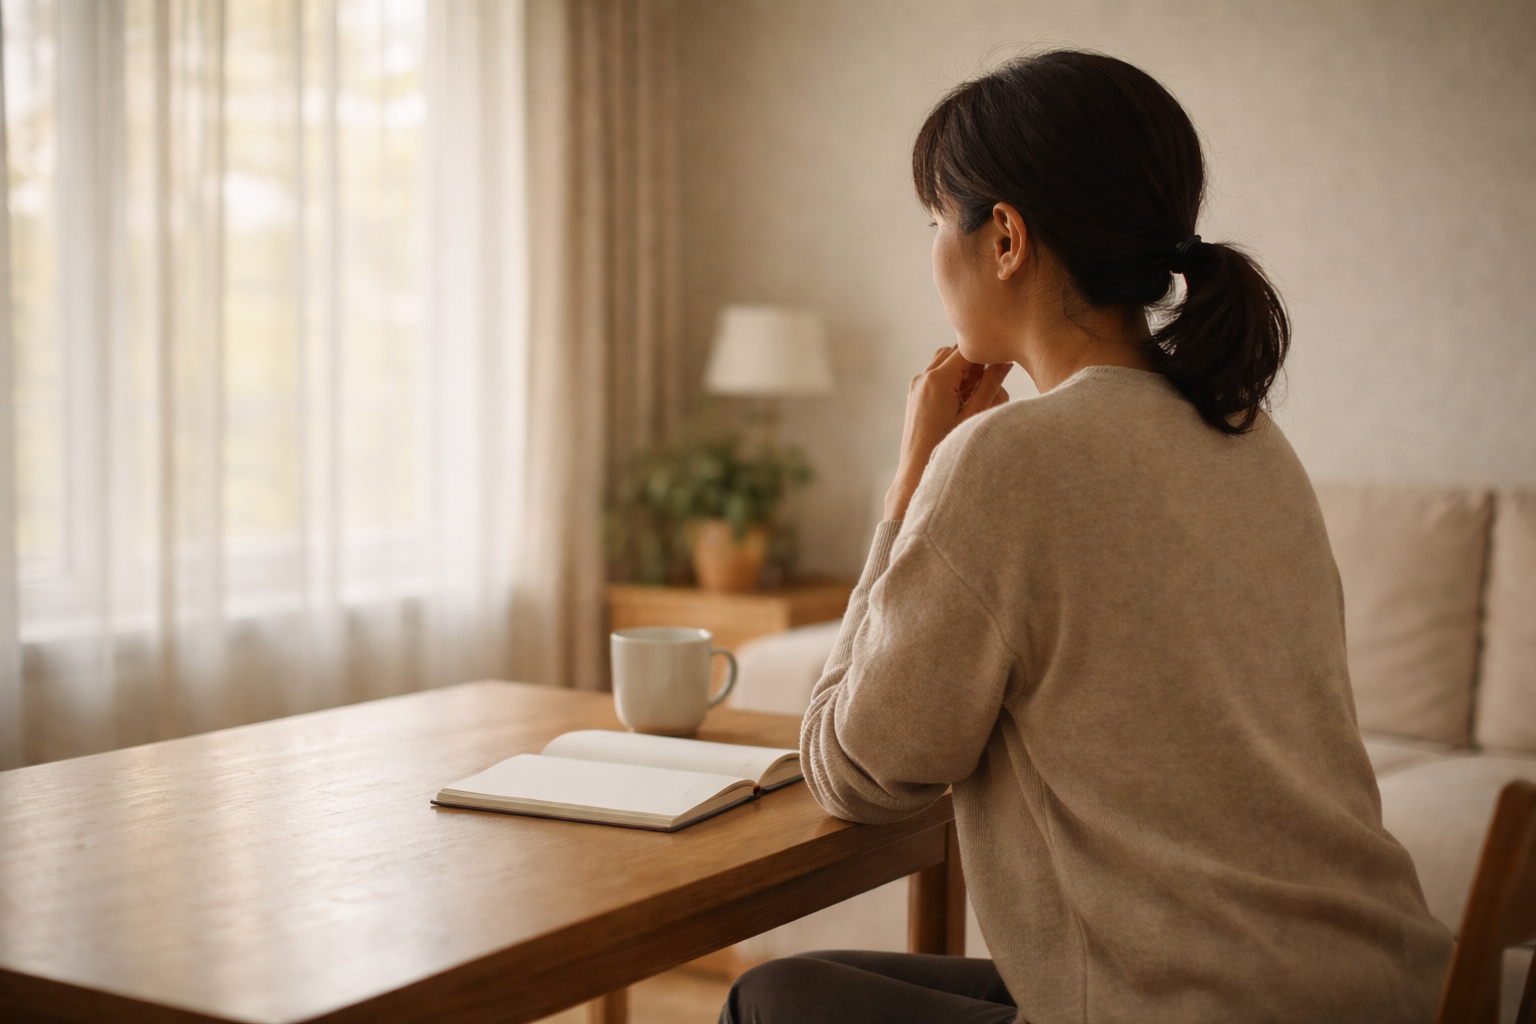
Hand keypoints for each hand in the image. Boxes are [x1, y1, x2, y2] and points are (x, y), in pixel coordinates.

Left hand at [884, 346, 1010, 520]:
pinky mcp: (915, 395)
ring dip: (961, 371)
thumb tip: (1005, 362)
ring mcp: (916, 386)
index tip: (999, 364)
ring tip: (974, 396)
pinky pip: (935, 376)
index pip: (966, 350)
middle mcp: (923, 378)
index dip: (985, 355)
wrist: (917, 470)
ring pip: (943, 362)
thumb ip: (990, 385)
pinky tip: (961, 403)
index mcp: (937, 380)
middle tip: (987, 384)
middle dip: (972, 363)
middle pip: (954, 352)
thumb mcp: (975, 415)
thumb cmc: (947, 446)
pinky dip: (950, 381)